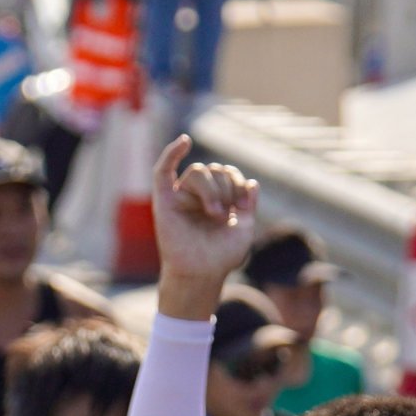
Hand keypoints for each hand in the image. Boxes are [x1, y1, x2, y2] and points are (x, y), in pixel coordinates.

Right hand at [151, 134, 259, 299]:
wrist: (203, 273)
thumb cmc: (221, 255)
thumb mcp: (245, 227)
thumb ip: (248, 203)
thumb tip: (252, 183)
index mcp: (215, 199)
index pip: (227, 174)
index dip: (238, 184)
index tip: (244, 207)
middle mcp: (196, 195)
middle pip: (214, 169)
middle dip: (227, 188)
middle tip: (226, 214)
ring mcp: (180, 197)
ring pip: (198, 171)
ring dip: (213, 189)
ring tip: (215, 213)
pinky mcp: (164, 201)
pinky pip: (163, 170)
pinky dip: (171, 153)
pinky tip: (184, 141)